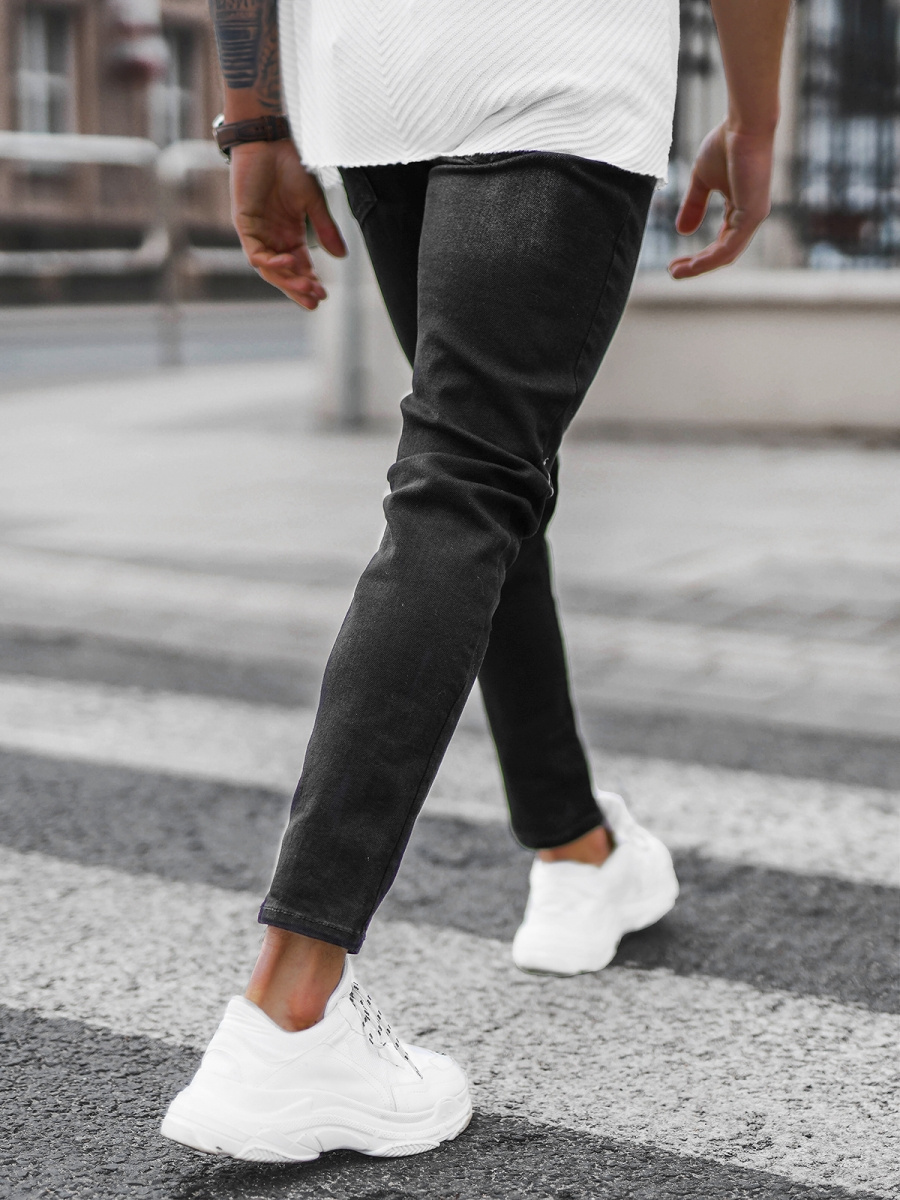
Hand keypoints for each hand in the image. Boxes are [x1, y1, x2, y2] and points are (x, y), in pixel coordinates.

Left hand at [229, 139, 347, 308]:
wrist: (269, 140)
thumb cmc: (289, 164)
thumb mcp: (313, 202)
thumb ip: (325, 230)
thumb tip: (341, 257)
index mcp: (290, 233)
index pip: (300, 266)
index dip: (310, 281)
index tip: (324, 294)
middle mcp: (273, 237)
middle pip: (285, 273)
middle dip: (299, 288)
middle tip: (315, 301)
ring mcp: (258, 232)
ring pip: (270, 268)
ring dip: (288, 280)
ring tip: (307, 288)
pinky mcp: (245, 224)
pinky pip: (256, 253)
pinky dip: (272, 262)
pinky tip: (290, 262)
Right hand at [669, 122, 774, 278]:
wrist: (743, 124)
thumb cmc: (726, 143)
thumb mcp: (702, 180)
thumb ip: (694, 205)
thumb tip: (683, 232)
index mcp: (740, 209)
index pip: (720, 243)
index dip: (698, 256)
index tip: (674, 263)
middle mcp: (750, 217)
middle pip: (723, 254)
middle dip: (697, 266)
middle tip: (674, 273)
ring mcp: (754, 217)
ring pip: (726, 255)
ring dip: (700, 267)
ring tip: (677, 273)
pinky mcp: (753, 215)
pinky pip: (729, 247)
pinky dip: (709, 259)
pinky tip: (692, 264)